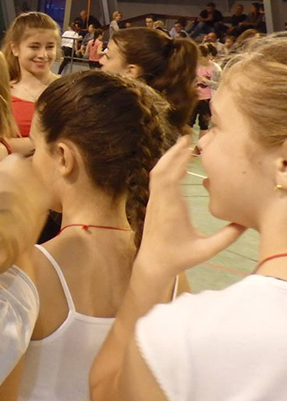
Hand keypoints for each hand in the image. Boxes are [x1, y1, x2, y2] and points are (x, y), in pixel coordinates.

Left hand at [136, 137, 245, 278]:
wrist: (153, 263)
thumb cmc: (179, 257)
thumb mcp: (206, 250)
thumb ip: (227, 237)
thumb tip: (246, 222)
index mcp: (171, 210)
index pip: (171, 179)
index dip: (178, 161)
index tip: (190, 148)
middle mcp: (160, 202)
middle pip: (161, 170)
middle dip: (173, 152)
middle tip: (187, 137)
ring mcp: (154, 201)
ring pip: (156, 173)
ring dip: (168, 157)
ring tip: (182, 144)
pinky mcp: (154, 202)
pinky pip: (157, 179)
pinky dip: (165, 166)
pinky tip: (176, 161)